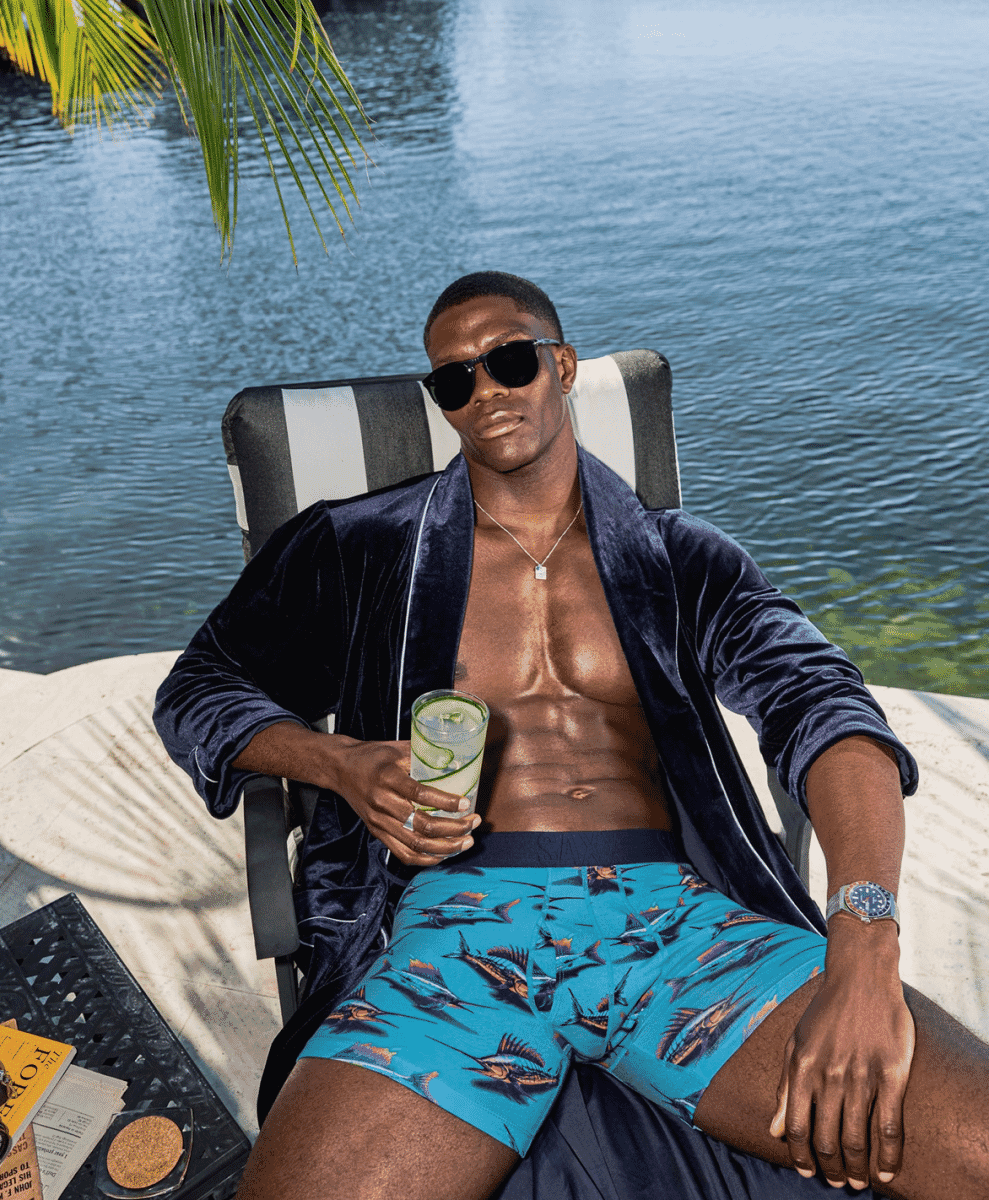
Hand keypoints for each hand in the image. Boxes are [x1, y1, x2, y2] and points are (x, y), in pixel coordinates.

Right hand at [330, 738, 481, 865]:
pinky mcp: (377, 832)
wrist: (340, 769)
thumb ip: (423, 754)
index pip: (420, 794)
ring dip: (445, 847)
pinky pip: (403, 853)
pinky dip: (426, 858)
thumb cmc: (371, 756)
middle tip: (473, 823)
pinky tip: (444, 853)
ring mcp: (378, 821)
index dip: (446, 802)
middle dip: (453, 828)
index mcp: (387, 778)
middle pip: (421, 825)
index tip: (466, 803)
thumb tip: (454, 758)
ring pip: (415, 844)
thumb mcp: (396, 748)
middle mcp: (382, 803)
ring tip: (466, 842)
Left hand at [770, 920, 914, 1188]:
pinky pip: (889, 1123)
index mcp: (803, 1068)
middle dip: (832, 1168)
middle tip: (839, 1182)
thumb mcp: (796, 1044)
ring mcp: (862, 1074)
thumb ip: (785, 1088)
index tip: (807, 1173)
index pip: (797, 1127)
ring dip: (858, 1168)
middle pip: (827, 1138)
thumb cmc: (825, 1012)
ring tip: (860, 1182)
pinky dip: (888, 1153)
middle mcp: (830, 1075)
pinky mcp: (892, 1072)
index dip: (800, 1157)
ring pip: (857, 1137)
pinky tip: (887, 1170)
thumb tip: (773, 1131)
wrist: (860, 977)